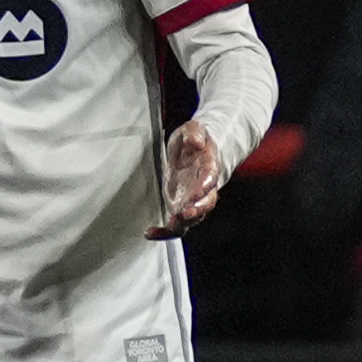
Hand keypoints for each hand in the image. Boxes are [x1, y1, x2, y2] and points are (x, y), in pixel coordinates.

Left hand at [149, 118, 226, 239]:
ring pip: (193, 218)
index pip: (210, 177)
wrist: (197, 151)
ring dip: (182, 223)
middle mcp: (203, 188)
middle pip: (206, 203)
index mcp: (208, 167)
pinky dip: (165, 232)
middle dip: (197, 210)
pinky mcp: (180, 206)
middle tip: (184, 214)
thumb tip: (195, 142)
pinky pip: (177, 225)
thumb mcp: (193, 128)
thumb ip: (194, 133)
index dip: (206, 184)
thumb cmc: (194, 141)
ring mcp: (192, 200)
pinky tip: (150, 233)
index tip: (199, 189)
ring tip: (169, 224)